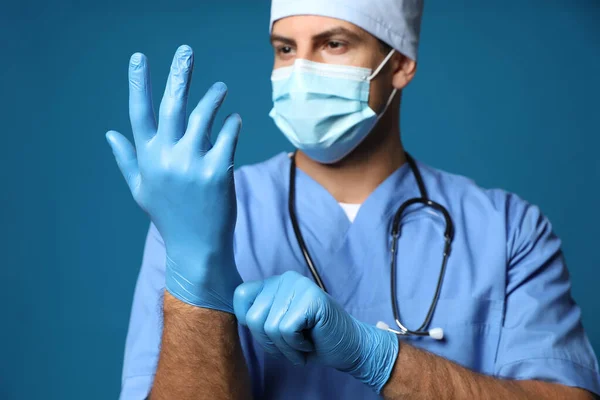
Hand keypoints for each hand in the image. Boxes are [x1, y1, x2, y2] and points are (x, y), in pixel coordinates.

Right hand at [106, 45, 241, 312]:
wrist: (197, 247)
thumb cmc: (170, 217)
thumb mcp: (142, 190)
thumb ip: (127, 160)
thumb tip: (109, 134)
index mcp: (147, 159)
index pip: (138, 114)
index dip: (138, 84)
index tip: (139, 58)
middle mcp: (166, 158)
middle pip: (171, 106)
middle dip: (178, 75)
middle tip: (186, 51)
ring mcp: (192, 164)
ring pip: (204, 116)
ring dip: (214, 97)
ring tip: (221, 89)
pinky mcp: (218, 172)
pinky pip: (227, 136)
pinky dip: (232, 124)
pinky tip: (235, 120)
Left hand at [233, 271, 398, 392]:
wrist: (348, 347)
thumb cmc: (312, 340)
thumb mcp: (277, 325)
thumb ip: (259, 315)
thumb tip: (238, 316)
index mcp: (274, 282)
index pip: (240, 296)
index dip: (249, 322)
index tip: (274, 332)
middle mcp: (285, 278)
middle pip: (253, 318)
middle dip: (270, 342)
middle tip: (293, 342)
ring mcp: (299, 285)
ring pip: (270, 327)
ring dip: (286, 347)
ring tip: (303, 342)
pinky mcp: (311, 298)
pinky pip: (286, 331)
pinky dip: (297, 346)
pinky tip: (311, 340)